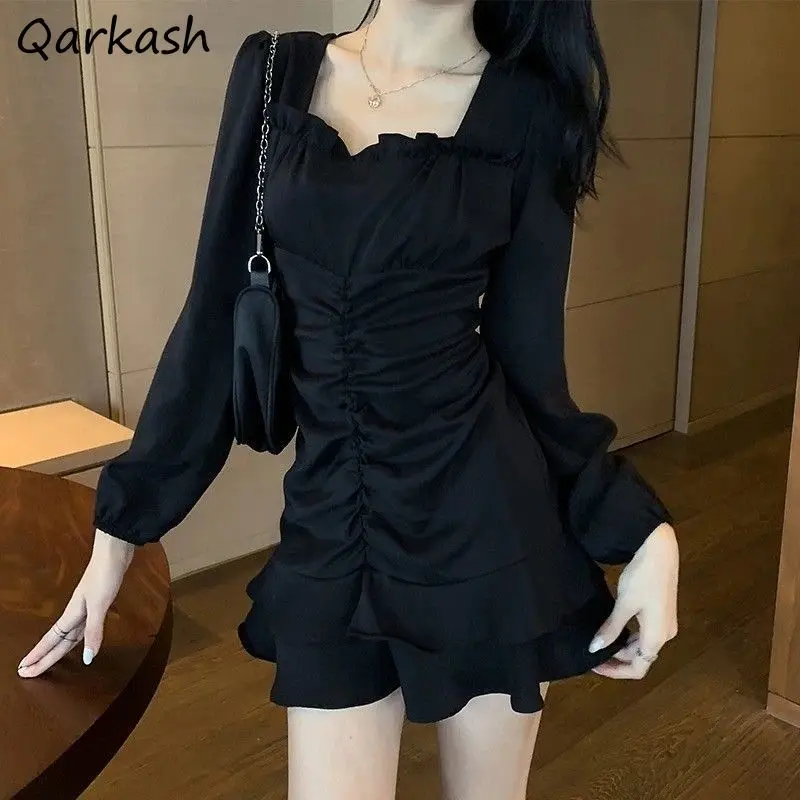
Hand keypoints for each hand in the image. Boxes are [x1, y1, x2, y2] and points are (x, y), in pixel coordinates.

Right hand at [17, 529, 134, 677]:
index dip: (40, 656)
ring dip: (59, 648)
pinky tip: (83, 638)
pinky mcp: (98, 601)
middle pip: (58, 640)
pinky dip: (79, 635)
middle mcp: (76, 612)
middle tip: (28, 673)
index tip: (24, 670)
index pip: (52, 641)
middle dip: (44, 657)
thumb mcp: (99, 605)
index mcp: (73, 614)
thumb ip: (93, 631)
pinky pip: (82, 625)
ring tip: (48, 660)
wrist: (114, 552)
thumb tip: (88, 658)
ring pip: (69, 633)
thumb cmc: (105, 575)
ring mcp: (86, 606)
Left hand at [589, 522, 678, 678]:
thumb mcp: (624, 605)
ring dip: (623, 647)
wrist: (659, 549)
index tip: (595, 665)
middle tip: (593, 652)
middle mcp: (665, 634)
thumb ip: (611, 629)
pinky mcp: (662, 611)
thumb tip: (594, 649)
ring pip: (642, 645)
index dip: (616, 671)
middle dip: (617, 659)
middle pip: (641, 657)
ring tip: (600, 642)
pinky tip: (614, 628)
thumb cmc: (642, 578)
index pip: (638, 668)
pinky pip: (645, 632)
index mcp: (657, 637)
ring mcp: (665, 622)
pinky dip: (629, 635)